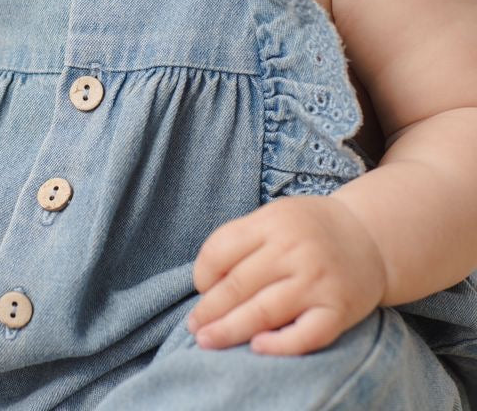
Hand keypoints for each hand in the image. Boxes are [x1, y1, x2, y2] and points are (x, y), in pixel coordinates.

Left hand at [187, 195, 386, 355]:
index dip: (203, 274)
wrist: (371, 236)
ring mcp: (317, 280)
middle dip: (210, 310)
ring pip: (264, 311)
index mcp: (272, 222)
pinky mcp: (338, 309)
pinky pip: (305, 334)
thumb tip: (207, 284)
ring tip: (208, 341)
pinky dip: (280, 345)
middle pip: (239, 284)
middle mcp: (294, 249)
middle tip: (194, 328)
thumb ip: (244, 241)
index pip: (221, 249)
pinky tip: (257, 348)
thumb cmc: (309, 229)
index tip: (201, 289)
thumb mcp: (275, 217)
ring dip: (230, 330)